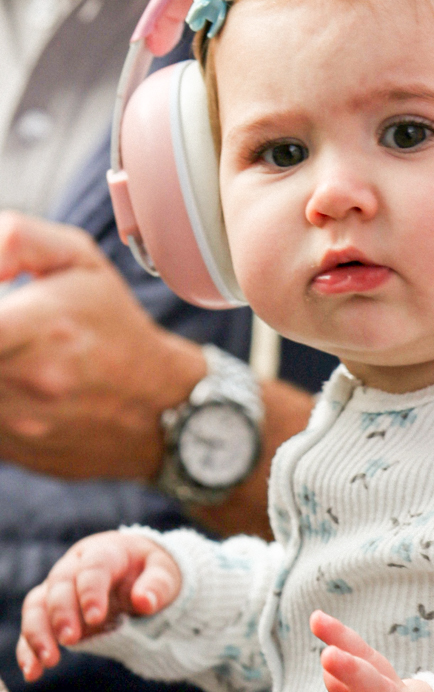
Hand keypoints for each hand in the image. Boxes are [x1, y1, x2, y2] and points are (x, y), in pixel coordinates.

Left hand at [0, 212, 207, 480]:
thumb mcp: (80, 258)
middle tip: (7, 329)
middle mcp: (28, 382)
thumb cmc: (115, 328)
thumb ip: (16, 239)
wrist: (160, 409)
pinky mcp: (11, 452)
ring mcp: (18, 425)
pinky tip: (14, 382)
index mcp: (40, 327)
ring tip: (13, 352)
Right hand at [17, 529, 182, 679]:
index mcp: (105, 553)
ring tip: (48, 660)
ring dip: (38, 632)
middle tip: (70, 640)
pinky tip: (33, 672)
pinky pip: (35, 627)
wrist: (139, 573)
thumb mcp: (165, 573)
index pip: (93, 567)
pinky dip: (29, 649)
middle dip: (62, 613)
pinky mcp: (53, 613)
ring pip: (38, 605)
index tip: (95, 618)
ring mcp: (61, 590)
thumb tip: (145, 602)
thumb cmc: (152, 572)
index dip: (91, 591)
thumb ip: (157, 586)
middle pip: (59, 585)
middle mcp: (75, 567)